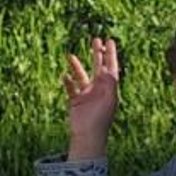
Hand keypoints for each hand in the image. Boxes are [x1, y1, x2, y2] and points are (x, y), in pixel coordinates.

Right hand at [62, 36, 120, 159]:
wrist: (88, 136)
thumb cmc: (100, 119)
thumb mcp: (109, 99)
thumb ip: (109, 82)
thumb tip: (107, 67)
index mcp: (109, 88)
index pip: (111, 67)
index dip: (111, 54)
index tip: (110, 40)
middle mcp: (99, 89)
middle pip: (98, 67)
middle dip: (97, 54)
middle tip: (95, 39)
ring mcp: (87, 95)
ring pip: (81, 76)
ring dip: (76, 66)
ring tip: (70, 55)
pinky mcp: (75, 102)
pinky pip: (71, 88)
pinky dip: (67, 81)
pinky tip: (64, 75)